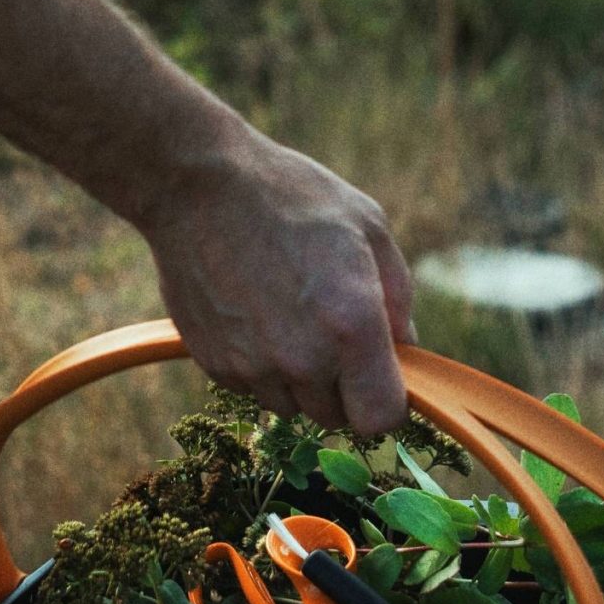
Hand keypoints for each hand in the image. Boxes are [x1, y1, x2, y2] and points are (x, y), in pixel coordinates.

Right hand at [132, 124, 415, 437]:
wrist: (198, 185)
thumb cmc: (290, 197)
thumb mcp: (367, 226)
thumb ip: (397, 297)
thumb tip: (405, 348)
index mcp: (352, 325)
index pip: (381, 418)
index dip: (386, 400)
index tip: (379, 372)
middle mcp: (302, 358)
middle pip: (335, 417)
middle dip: (341, 384)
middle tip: (328, 328)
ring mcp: (253, 367)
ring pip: (291, 405)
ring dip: (297, 377)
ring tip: (286, 312)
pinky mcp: (214, 365)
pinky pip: (251, 387)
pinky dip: (258, 362)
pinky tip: (252, 310)